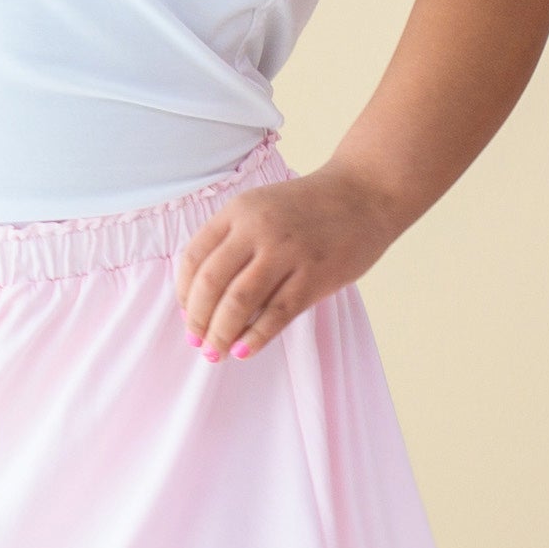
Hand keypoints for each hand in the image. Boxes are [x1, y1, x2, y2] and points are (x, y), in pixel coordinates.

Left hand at [172, 167, 400, 361]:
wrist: (365, 194)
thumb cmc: (309, 208)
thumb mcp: (262, 208)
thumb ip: (233, 243)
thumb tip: (204, 300)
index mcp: (238, 210)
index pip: (194, 257)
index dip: (183, 293)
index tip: (186, 314)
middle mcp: (258, 229)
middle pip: (210, 283)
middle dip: (198, 320)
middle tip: (198, 342)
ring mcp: (287, 252)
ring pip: (238, 302)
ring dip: (221, 334)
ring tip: (216, 353)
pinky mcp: (314, 276)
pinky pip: (276, 314)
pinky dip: (255, 337)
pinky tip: (244, 351)